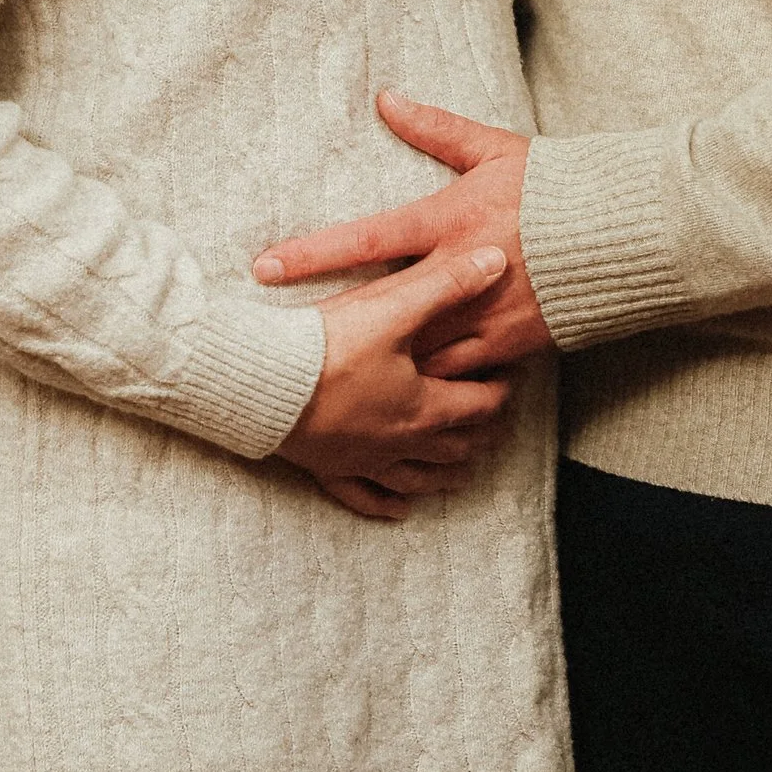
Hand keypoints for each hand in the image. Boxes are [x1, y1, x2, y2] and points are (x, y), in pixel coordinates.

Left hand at [257, 95, 551, 375]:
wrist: (627, 231)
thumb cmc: (556, 185)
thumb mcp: (494, 149)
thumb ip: (435, 128)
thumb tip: (386, 97)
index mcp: (448, 219)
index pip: (367, 237)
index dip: (312, 252)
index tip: (265, 266)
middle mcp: (458, 270)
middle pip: (379, 306)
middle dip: (332, 324)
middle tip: (282, 343)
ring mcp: (484, 313)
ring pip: (417, 350)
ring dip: (380, 362)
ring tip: (336, 375)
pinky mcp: (510, 345)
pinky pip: (462, 374)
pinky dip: (435, 381)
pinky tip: (408, 392)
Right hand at [277, 241, 516, 525]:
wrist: (262, 383)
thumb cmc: (328, 347)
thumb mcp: (393, 307)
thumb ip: (447, 285)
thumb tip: (497, 261)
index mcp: (423, 407)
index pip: (480, 405)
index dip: (501, 390)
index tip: (509, 376)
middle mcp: (400, 442)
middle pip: (456, 447)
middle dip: (480, 433)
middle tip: (495, 420)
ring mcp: (363, 460)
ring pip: (418, 478)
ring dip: (446, 474)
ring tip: (463, 470)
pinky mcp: (328, 468)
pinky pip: (364, 496)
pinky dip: (387, 504)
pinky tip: (400, 510)